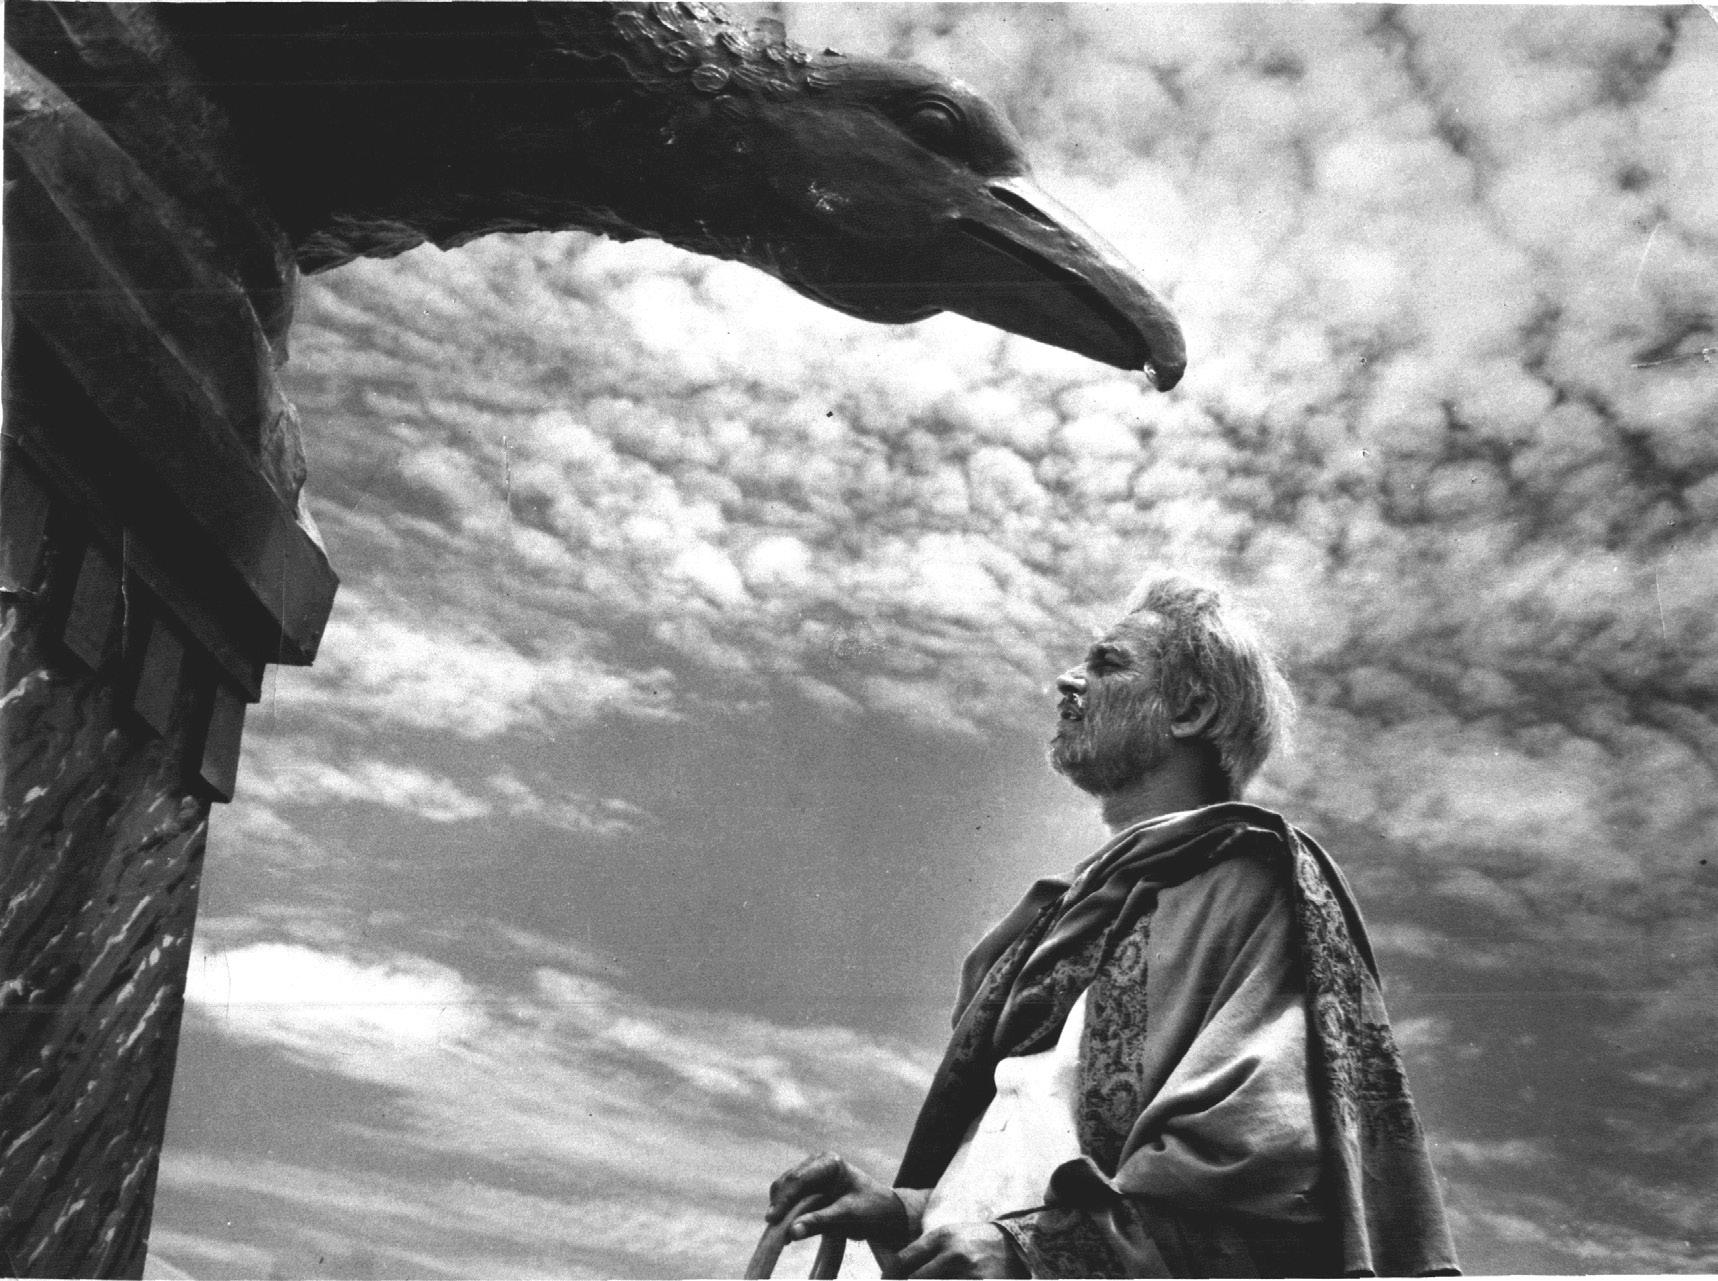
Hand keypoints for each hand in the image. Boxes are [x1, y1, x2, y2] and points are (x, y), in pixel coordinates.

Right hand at [766, 1150, 909, 1247]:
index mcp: (829, 1163)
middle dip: (779, 1205)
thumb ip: (820, 1222)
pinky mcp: (810, 1187)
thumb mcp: (848, 1217)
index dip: (783, 1200)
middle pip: (788, 1183)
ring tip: (779, 1234)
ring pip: (785, 1189)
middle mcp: (817, 1163)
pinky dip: (786, 1212)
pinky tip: (787, 1230)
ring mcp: (812, 1173)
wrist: (884, 1212)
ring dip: (781, 1210)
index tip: (772, 1219)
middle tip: (773, 1230)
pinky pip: (791, 1197)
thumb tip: (792, 1232)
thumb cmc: (871, 1210)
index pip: (799, 1180)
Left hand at [894, 1223, 1025, 1277]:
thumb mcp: (949, 1236)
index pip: (903, 1260)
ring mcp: (970, 1274)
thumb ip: (925, 1252)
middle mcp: (954, 1254)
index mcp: (942, 1237)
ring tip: (940, 1278)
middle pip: (915, 1280)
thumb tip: (895, 1273)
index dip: (889, 1276)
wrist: (1017, 1245)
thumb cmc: (976, 1242)